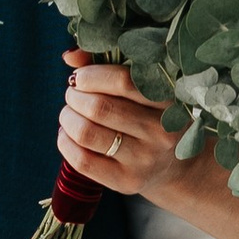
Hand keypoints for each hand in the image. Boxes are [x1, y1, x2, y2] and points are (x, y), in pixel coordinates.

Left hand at [59, 60, 184, 199]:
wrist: (174, 163)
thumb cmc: (149, 114)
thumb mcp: (141, 87)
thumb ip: (108, 64)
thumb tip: (70, 56)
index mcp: (169, 99)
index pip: (123, 81)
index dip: (91, 75)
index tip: (80, 77)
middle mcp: (161, 131)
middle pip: (100, 108)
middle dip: (75, 97)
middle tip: (73, 95)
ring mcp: (146, 159)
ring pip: (87, 133)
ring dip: (67, 118)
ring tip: (69, 113)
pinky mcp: (127, 182)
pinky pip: (82, 161)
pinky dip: (65, 143)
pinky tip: (68, 135)